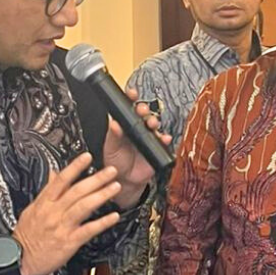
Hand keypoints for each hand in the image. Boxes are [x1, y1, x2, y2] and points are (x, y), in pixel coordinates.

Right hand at [13, 153, 122, 274]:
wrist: (19, 259)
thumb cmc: (26, 235)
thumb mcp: (32, 209)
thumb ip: (47, 190)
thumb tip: (55, 173)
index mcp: (44, 203)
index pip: (61, 180)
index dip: (75, 167)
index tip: (87, 157)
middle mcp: (53, 212)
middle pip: (77, 191)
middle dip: (96, 179)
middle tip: (111, 170)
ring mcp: (62, 226)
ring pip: (83, 207)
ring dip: (101, 195)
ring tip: (115, 187)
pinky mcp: (69, 241)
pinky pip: (88, 230)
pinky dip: (102, 223)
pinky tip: (114, 216)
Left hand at [102, 86, 171, 208]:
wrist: (124, 181)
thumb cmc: (115, 162)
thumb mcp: (110, 148)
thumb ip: (113, 136)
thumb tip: (114, 124)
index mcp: (124, 125)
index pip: (128, 108)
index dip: (131, 99)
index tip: (131, 93)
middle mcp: (137, 129)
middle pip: (143, 114)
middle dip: (143, 109)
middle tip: (141, 110)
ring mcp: (147, 138)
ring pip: (154, 124)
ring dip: (154, 121)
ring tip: (151, 123)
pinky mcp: (156, 148)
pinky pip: (163, 141)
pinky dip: (165, 139)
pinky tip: (164, 138)